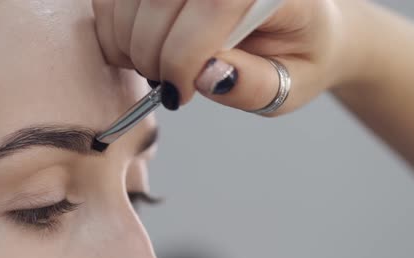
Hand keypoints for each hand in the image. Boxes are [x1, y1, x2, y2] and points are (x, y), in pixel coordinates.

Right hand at [92, 0, 360, 114]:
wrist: (297, 21)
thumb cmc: (297, 53)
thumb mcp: (292, 84)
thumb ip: (254, 84)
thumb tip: (206, 75)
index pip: (216, 3)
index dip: (183, 55)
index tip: (177, 93)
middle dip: (151, 52)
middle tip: (165, 86)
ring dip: (128, 39)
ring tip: (154, 67)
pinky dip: (116, 22)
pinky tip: (138, 45)